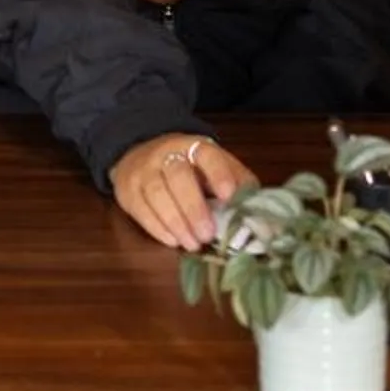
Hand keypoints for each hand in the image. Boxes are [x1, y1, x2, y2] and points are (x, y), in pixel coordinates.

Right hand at [111, 133, 255, 251]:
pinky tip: (173, 241)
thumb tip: (262, 215)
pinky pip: (140, 209)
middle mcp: (165, 153)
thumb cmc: (189, 168)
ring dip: (176, 222)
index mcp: (194, 146)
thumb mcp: (216, 167)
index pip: (207, 155)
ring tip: (192, 244)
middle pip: (177, 177)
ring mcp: (143, 170)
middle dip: (193, 208)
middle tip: (207, 234)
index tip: (228, 196)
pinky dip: (157, 228)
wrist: (141, 153)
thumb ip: (238, 184)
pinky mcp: (127, 189)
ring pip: (156, 194)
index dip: (219, 174)